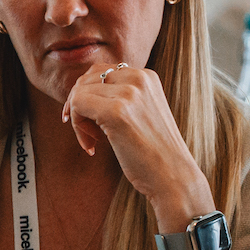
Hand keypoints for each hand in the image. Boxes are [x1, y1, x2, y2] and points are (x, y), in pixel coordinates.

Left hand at [61, 64, 212, 229]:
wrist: (173, 177)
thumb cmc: (154, 153)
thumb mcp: (142, 112)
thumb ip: (120, 97)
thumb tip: (80, 91)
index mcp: (146, 76)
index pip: (100, 72)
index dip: (87, 96)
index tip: (91, 122)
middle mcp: (139, 78)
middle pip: (86, 80)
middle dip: (79, 106)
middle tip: (90, 135)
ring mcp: (128, 93)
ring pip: (79, 92)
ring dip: (78, 118)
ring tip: (93, 141)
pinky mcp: (116, 111)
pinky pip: (76, 104)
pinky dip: (76, 126)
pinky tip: (92, 147)